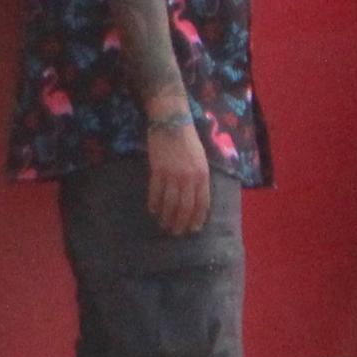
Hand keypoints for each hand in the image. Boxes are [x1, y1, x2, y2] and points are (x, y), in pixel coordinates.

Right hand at [142, 115, 212, 235]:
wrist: (173, 124)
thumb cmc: (189, 142)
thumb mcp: (201, 161)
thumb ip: (199, 179)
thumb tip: (196, 198)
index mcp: (203, 175)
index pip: (202, 203)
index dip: (197, 218)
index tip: (193, 229)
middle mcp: (189, 178)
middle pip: (185, 206)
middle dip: (181, 222)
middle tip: (176, 232)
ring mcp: (173, 175)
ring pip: (170, 202)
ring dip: (166, 216)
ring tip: (164, 225)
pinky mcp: (158, 171)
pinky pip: (155, 192)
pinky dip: (154, 204)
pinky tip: (153, 211)